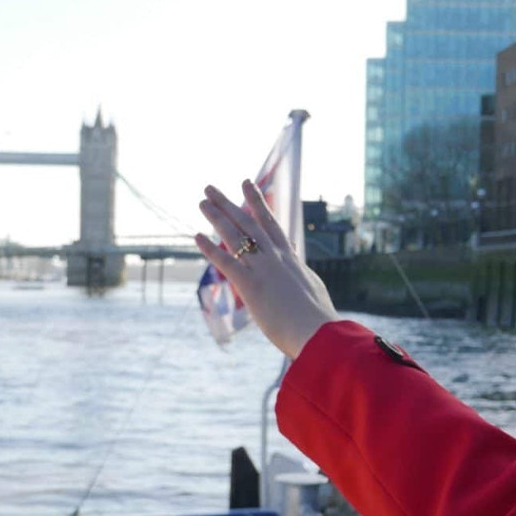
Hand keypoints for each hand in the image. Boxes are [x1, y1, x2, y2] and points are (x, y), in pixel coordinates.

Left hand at [196, 179, 339, 358]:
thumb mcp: (312, 288)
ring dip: (217, 217)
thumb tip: (299, 264)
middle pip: (249, 223)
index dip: (257, 203)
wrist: (318, 331)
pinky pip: (226, 262)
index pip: (270, 224)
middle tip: (210, 188)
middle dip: (228, 204)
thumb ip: (301, 273)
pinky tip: (197, 236)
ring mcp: (263, 269)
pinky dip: (211, 249)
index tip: (246, 184)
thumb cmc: (318, 318)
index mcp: (291, 258)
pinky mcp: (251, 285)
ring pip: (236, 236)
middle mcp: (275, 258)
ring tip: (202, 201)